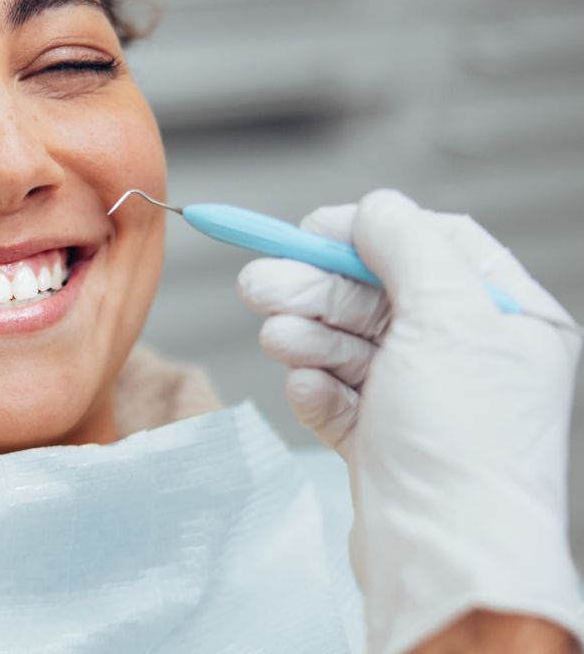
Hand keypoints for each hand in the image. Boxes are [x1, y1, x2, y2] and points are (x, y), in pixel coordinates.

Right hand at [237, 189, 582, 652]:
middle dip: (317, 287)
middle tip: (259, 282)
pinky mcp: (382, 440)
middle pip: (378, 295)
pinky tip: (306, 387)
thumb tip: (374, 208)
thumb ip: (407, 246)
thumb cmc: (463, 446)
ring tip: (276, 335)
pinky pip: (338, 395)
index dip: (368, 232)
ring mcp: (422, 400)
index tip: (310, 230)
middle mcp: (468, 356)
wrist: (442, 559)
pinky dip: (317, 387)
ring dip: (309, 334)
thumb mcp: (446, 317)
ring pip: (350, 344)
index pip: (434, 245)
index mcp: (507, 319)